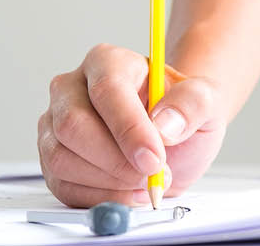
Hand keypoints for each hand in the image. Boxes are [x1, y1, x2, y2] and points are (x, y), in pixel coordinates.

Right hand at [38, 44, 225, 206]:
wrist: (176, 136)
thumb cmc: (184, 113)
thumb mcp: (207, 100)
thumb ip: (192, 103)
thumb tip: (164, 124)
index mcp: (108, 62)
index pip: (107, 90)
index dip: (129, 128)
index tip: (154, 158)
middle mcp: (73, 88)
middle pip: (74, 125)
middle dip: (117, 161)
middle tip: (154, 174)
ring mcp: (55, 125)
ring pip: (62, 158)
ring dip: (110, 181)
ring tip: (148, 180)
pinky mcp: (52, 159)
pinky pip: (63, 186)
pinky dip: (100, 197)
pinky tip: (130, 191)